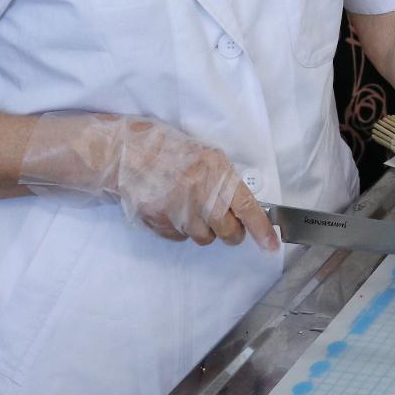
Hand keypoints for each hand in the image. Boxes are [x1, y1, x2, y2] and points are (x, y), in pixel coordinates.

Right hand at [18, 112, 278, 249]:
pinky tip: (170, 209)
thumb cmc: (164, 148)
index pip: (249, 209)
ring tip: (188, 206)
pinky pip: (180, 237)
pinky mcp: (160, 223)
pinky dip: (179, 229)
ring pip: (204, 238)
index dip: (262, 232)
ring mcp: (180, 212)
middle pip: (229, 233)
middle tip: (221, 219)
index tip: (273, 247)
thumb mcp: (202, 154)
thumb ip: (222, 179)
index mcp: (217, 172)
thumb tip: (241, 204)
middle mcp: (201, 195)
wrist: (122, 153)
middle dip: (230, 231)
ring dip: (202, 229)